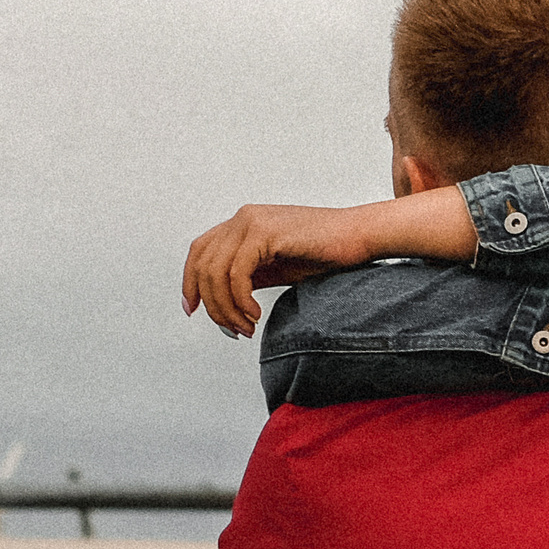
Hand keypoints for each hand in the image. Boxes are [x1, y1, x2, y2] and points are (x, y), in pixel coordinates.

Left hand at [182, 205, 373, 337]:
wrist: (358, 237)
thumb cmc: (324, 252)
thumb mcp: (275, 268)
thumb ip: (247, 276)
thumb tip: (221, 301)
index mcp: (242, 223)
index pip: (199, 252)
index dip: (190, 282)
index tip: (193, 310)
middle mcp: (242, 218)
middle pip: (203, 265)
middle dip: (213, 305)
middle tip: (233, 329)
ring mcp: (252, 222)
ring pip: (216, 272)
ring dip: (227, 307)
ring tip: (246, 326)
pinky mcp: (266, 233)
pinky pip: (237, 272)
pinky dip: (240, 299)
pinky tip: (256, 313)